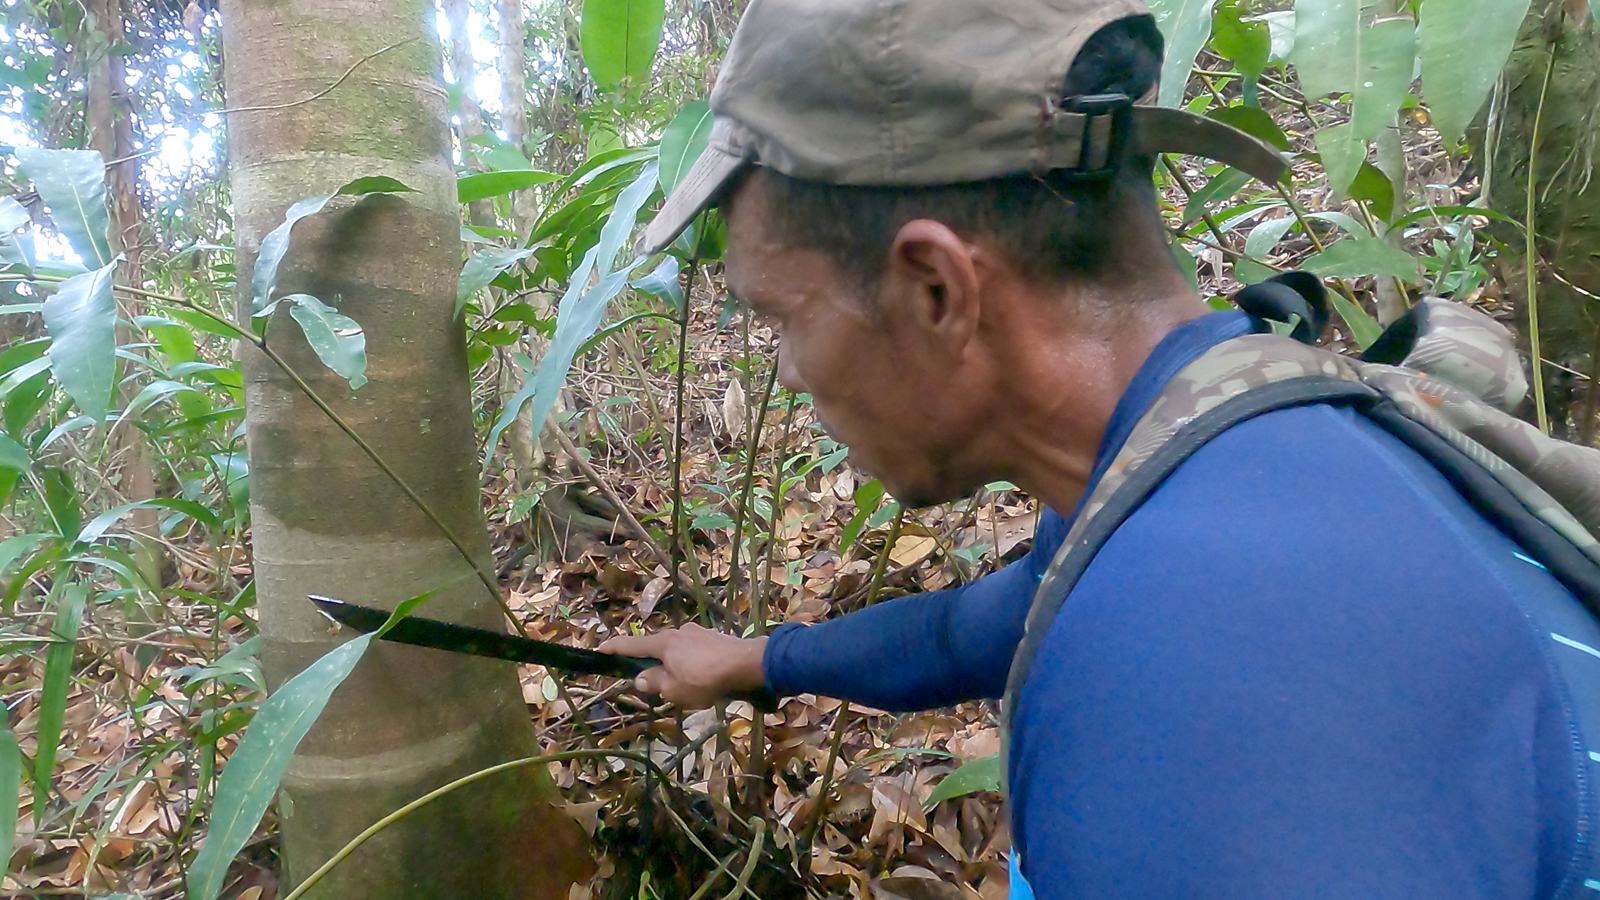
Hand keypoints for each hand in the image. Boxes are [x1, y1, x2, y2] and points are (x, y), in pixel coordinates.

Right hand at [598, 624, 767, 708]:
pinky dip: (694, 666)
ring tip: (686, 687)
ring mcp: (700, 633)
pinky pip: (697, 654)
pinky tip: (705, 680)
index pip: (632, 644)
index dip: (615, 647)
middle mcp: (679, 632)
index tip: (600, 648)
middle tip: (655, 684)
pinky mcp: (717, 639)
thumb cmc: (706, 679)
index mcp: (664, 643)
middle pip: (658, 648)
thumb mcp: (674, 690)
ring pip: (679, 652)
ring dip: (677, 667)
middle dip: (653, 665)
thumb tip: (641, 678)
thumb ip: (655, 683)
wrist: (748, 665)